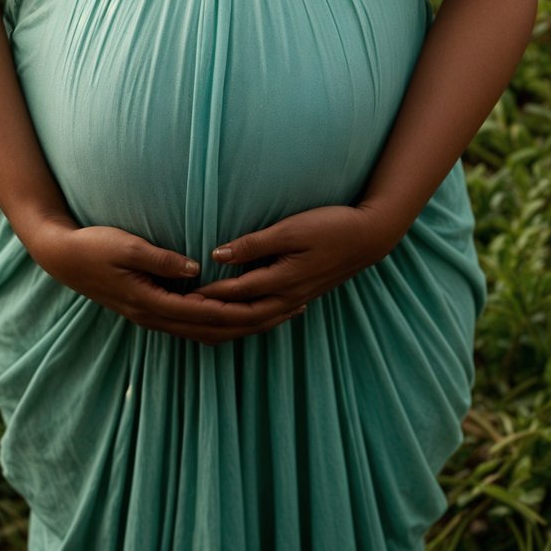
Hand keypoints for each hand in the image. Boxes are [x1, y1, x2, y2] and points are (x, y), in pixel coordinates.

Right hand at [20, 217, 310, 345]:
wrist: (63, 256)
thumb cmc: (94, 246)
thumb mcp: (126, 246)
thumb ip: (161, 259)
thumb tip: (198, 270)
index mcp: (153, 304)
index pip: (210, 316)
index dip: (245, 312)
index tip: (277, 304)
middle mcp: (156, 317)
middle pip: (215, 331)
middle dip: (255, 324)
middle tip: (292, 312)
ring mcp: (154, 316)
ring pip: (207, 332)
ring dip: (241, 326)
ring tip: (276, 315)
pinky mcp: (153, 308)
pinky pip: (195, 323)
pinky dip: (221, 322)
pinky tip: (237, 313)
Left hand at [190, 204, 391, 314]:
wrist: (369, 237)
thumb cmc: (330, 226)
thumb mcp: (290, 229)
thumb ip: (254, 244)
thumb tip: (218, 254)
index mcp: (282, 280)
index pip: (236, 294)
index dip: (207, 295)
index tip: (180, 295)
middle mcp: (288, 297)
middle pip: (243, 317)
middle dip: (213, 317)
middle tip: (184, 315)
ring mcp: (297, 299)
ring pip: (256, 321)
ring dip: (229, 324)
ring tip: (203, 322)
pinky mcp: (302, 296)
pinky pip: (269, 317)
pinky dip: (249, 321)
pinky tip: (240, 319)